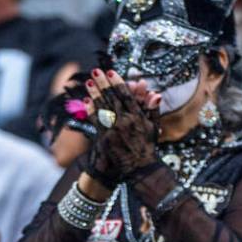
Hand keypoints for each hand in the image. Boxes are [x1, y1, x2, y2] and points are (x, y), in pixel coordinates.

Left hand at [84, 68, 161, 184]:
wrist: (140, 170)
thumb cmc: (147, 148)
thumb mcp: (154, 128)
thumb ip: (153, 110)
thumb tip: (155, 93)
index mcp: (137, 117)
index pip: (126, 95)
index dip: (117, 82)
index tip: (111, 72)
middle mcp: (125, 122)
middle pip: (111, 98)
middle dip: (103, 84)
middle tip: (95, 72)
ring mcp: (113, 130)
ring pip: (102, 107)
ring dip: (94, 93)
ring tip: (88, 83)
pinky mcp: (105, 139)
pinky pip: (96, 121)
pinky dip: (91, 110)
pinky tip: (86, 101)